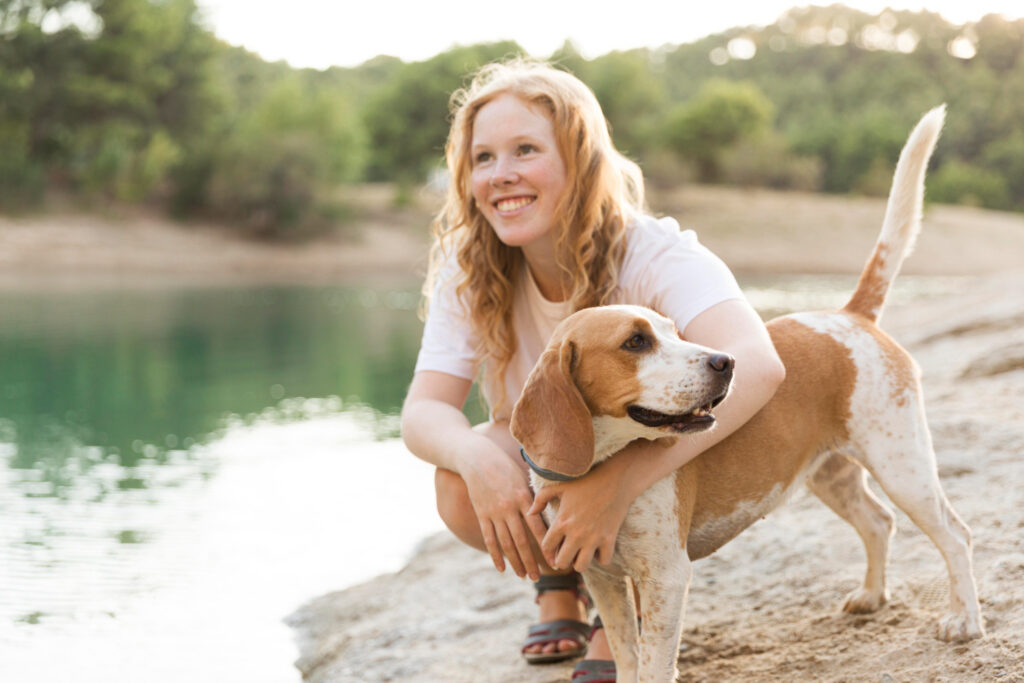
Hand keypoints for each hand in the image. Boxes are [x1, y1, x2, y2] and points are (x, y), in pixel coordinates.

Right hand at [461, 449, 548, 580]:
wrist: (477, 459)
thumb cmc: (506, 467)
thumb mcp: (523, 479)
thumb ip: (534, 498)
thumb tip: (549, 516)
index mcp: (523, 497)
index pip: (538, 527)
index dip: (546, 546)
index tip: (555, 560)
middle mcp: (509, 507)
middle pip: (522, 541)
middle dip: (531, 561)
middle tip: (538, 577)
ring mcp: (494, 513)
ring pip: (506, 543)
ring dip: (515, 562)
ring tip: (523, 576)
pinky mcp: (482, 515)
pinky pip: (489, 539)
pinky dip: (495, 555)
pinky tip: (501, 569)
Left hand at [529, 459, 634, 572]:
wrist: (614, 479)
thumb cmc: (585, 481)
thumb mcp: (560, 487)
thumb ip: (541, 499)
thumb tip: (530, 513)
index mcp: (562, 522)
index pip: (547, 547)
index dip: (548, 549)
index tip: (553, 546)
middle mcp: (576, 533)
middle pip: (562, 562)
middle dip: (561, 560)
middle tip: (566, 552)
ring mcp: (594, 538)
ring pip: (581, 567)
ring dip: (579, 562)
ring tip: (581, 552)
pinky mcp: (610, 539)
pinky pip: (604, 561)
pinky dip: (600, 558)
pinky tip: (598, 548)